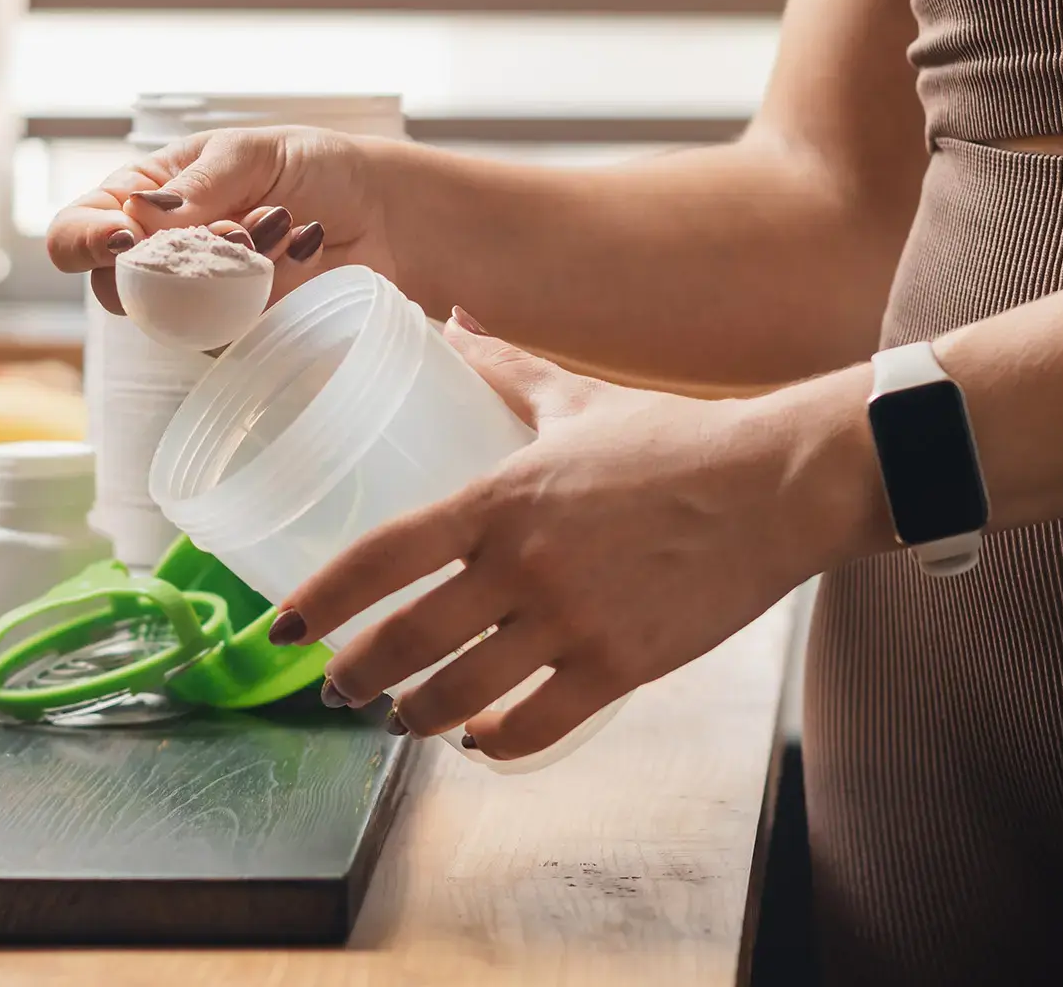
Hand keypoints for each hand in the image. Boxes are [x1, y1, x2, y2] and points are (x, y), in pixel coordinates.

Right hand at [46, 126, 398, 314]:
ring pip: (174, 319)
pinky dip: (269, 289)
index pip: (79, 229)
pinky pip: (230, 334)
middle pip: (112, 290)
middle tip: (235, 231)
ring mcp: (197, 303)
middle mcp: (159, 256)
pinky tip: (302, 250)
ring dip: (230, 272)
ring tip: (280, 224)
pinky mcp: (240, 334)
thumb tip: (143, 214)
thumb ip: (199, 185)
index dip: (84, 240)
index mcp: (143, 199)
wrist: (382, 213)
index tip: (124, 237)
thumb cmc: (310, 168)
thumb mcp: (250, 153)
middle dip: (169, 263)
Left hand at [276, 311, 880, 761]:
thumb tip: (453, 322)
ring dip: (418, 718)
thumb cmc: (678, 441)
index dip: (321, 599)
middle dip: (357, 678)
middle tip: (337, 692)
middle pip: (408, 641)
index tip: (283, 629)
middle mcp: (524, 563)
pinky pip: (536, 724)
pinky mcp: (621, 665)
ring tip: (405, 720)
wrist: (779, 484)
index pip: (382, 554)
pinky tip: (482, 740)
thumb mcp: (579, 398)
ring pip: (462, 694)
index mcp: (502, 496)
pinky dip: (496, 741)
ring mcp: (572, 620)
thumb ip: (507, 368)